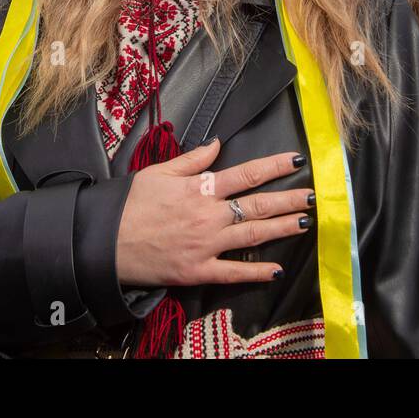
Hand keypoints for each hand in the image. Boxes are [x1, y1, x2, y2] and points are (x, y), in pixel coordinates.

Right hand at [115, 138, 313, 286]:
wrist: (105, 242)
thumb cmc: (129, 205)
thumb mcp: (158, 172)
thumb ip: (192, 160)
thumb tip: (217, 144)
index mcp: (200, 189)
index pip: (246, 174)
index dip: (273, 166)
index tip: (295, 160)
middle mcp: (209, 216)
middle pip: (258, 205)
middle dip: (288, 199)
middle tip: (313, 196)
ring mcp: (206, 245)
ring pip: (253, 235)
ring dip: (282, 228)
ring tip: (305, 222)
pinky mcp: (198, 271)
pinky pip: (233, 272)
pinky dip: (256, 272)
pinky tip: (277, 269)